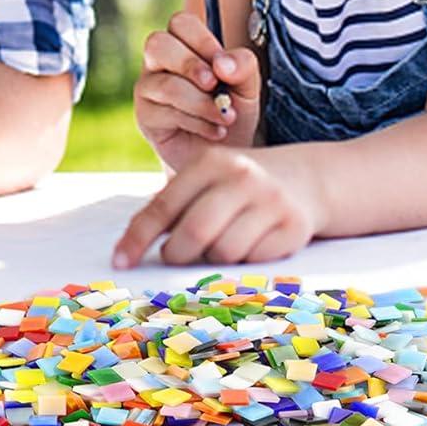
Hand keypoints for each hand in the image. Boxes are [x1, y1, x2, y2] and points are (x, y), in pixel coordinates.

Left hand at [111, 144, 321, 268]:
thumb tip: (133, 245)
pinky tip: (247, 247)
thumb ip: (174, 204)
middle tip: (172, 259)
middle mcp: (241, 177)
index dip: (139, 237)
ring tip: (216, 247)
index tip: (120, 262)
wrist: (306, 178)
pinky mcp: (294, 228)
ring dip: (212, 262)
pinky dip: (242, 264)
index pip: (164, 205)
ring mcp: (271, 202)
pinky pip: (254, 262)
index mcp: (210, 161)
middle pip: (195, 233)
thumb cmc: (239, 184)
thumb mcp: (207, 177)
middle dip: (176, 255)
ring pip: (224, 253)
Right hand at [135, 11, 261, 172]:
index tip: (224, 65)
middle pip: (157, 44)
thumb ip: (243, 67)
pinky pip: (166, 112)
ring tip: (225, 117)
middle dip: (190, 64)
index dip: (202, 40)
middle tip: (215, 84)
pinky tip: (215, 132)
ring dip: (201, 102)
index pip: (180, 23)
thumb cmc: (233, 112)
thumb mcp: (248, 87)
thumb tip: (222, 64)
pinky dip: (198, 123)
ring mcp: (148, 88)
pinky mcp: (146, 117)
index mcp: (183, 45)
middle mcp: (159, 62)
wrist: (228, 154)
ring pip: (165, 83)